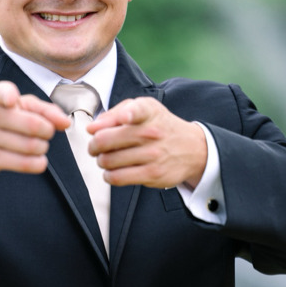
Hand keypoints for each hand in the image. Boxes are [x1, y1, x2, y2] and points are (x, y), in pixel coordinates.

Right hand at [0, 81, 69, 186]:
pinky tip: (37, 159)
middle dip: (47, 131)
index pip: (3, 93)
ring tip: (38, 146)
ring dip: (43, 148)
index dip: (10, 97)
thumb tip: (66, 123)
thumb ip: (44, 110)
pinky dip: (39, 163)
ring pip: (33, 146)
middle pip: (35, 125)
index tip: (13, 102)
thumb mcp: (15, 106)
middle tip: (44, 133)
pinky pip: (25, 163)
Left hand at [86, 97, 207, 187]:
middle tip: (96, 147)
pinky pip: (117, 177)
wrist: (193, 149)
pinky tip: (113, 171)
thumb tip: (92, 128)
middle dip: (93, 146)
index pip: (137, 110)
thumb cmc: (161, 127)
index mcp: (147, 112)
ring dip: (101, 161)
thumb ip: (115, 113)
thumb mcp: (144, 109)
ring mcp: (152, 155)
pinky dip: (108, 176)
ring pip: (107, 161)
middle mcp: (150, 132)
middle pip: (104, 140)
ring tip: (108, 159)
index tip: (125, 118)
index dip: (127, 114)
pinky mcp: (152, 174)